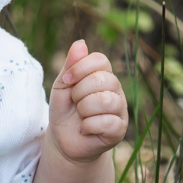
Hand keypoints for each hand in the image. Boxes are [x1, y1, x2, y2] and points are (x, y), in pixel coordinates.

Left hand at [49, 40, 127, 161]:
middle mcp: (115, 90)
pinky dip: (88, 126)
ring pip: (104, 101)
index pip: (100, 60)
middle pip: (101, 80)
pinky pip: (106, 122)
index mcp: (103, 75)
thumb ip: (71, 65)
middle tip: (74, 103)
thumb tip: (80, 43)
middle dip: (79, 92)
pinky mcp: (119, 129)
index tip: (67, 81)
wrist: (63, 140)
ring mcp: (120, 109)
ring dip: (83, 109)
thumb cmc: (64, 109)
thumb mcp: (61, 86)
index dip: (80, 68)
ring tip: (80, 116)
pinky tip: (85, 129)